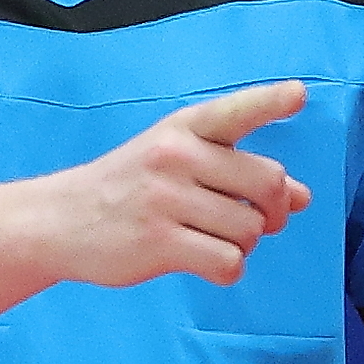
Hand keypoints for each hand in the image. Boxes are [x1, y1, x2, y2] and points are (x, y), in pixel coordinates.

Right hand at [38, 80, 310, 288]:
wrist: (61, 220)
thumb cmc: (132, 188)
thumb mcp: (179, 163)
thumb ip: (239, 174)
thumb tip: (302, 198)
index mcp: (183, 129)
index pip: (234, 111)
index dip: (269, 102)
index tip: (297, 95)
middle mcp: (175, 156)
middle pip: (267, 183)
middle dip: (274, 210)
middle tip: (259, 221)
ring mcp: (165, 199)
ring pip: (250, 229)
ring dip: (244, 243)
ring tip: (214, 239)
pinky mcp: (158, 242)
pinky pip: (228, 262)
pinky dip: (228, 269)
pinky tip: (206, 261)